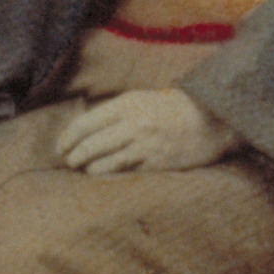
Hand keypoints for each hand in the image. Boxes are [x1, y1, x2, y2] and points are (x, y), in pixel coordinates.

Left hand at [57, 88, 238, 177]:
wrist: (212, 120)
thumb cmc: (175, 108)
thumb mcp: (143, 98)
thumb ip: (117, 111)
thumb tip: (88, 127)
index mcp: (127, 104)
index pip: (85, 123)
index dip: (67, 137)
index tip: (60, 146)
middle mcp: (133, 123)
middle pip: (90, 145)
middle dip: (73, 156)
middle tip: (69, 161)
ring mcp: (144, 145)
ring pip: (103, 162)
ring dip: (88, 168)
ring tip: (83, 169)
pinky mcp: (155, 163)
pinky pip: (123, 173)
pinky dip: (107, 175)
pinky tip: (101, 175)